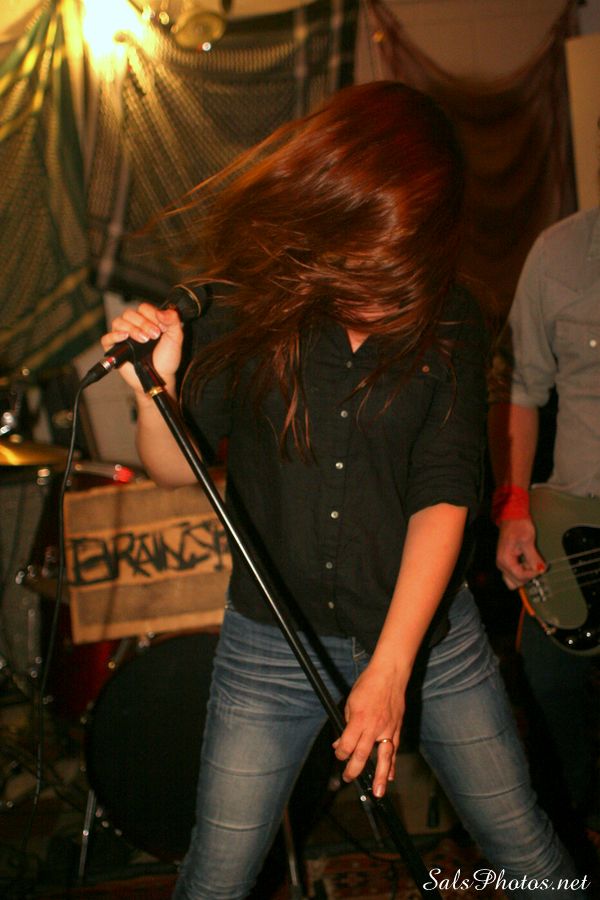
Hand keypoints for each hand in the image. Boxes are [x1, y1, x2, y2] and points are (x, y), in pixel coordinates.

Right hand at [100, 302, 183, 393]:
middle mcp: (134, 327)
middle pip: (129, 314)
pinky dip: (114, 336)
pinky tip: (125, 337)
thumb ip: (173, 321)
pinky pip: (107, 338)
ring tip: (144, 340)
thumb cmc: (167, 359)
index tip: (162, 328)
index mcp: (147, 321)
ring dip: (132, 328)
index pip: (143, 308)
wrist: (160, 377)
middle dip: (143, 323)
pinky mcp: (115, 349)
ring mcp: (123, 337)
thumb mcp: (175, 338)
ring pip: (118, 322)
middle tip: (154, 335)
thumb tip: (162, 311)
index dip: (152, 315)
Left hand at [332, 661, 404, 797]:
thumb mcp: (350, 702)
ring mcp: (388, 728)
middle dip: (354, 769)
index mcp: (359, 719)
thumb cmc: (368, 685)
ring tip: (378, 792)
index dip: (341, 753)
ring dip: (381, 776)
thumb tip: (340, 742)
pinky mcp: (397, 728)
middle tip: (349, 779)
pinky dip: (393, 764)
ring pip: (384, 757)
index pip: (348, 744)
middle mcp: (374, 727)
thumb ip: (346, 724)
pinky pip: (394, 749)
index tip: (339, 756)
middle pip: (363, 755)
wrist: (390, 675)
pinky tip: (391, 776)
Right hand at [496, 517, 545, 588]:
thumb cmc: (518, 526)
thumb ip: (533, 558)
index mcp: (505, 559)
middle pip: (515, 582)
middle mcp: (501, 564)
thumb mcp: (528, 541)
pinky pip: (513, 574)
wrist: (512, 517)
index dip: (532, 574)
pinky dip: (521, 572)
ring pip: (513, 580)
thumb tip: (541, 569)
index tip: (541, 567)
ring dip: (524, 576)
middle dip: (527, 576)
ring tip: (530, 563)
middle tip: (534, 565)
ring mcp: (503, 563)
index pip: (520, 576)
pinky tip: (527, 562)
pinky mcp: (506, 562)